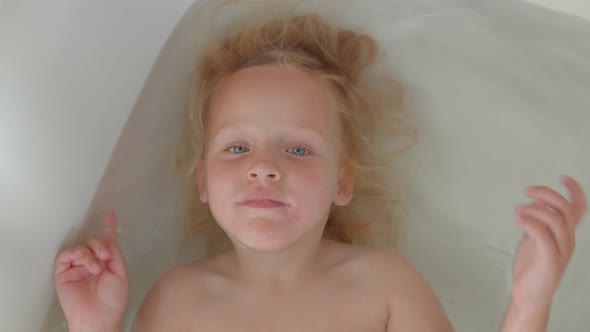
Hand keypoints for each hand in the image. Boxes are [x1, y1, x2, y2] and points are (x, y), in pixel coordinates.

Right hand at [54, 211, 128, 329]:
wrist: (99, 317)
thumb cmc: (112, 301)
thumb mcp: (120, 273)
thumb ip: (114, 254)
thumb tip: (109, 239)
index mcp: (106, 264)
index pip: (106, 243)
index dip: (108, 228)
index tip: (109, 215)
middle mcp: (92, 264)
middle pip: (93, 243)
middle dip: (100, 246)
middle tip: (105, 256)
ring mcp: (77, 268)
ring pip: (80, 248)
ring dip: (89, 254)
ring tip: (96, 267)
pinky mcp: (63, 273)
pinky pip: (65, 256)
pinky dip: (74, 254)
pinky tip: (83, 259)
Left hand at [511, 176, 586, 309]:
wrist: (529, 294)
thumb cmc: (532, 266)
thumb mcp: (535, 238)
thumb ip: (537, 222)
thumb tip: (533, 204)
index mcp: (565, 234)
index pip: (578, 209)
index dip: (575, 191)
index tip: (562, 177)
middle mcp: (567, 241)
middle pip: (566, 210)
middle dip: (548, 195)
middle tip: (527, 190)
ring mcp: (560, 251)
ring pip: (557, 221)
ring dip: (536, 209)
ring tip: (519, 208)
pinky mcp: (550, 261)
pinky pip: (544, 237)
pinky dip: (531, 224)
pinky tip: (518, 218)